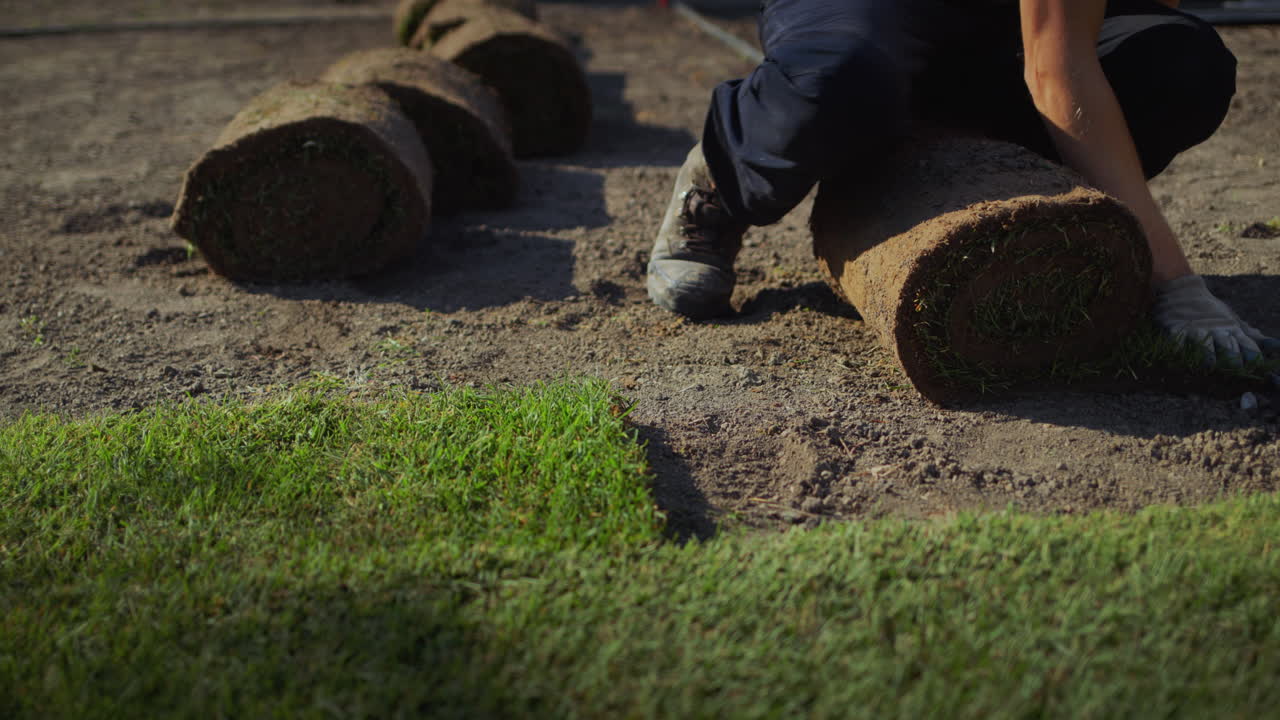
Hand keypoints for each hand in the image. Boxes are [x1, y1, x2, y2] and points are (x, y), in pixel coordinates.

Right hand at [1152, 274, 1279, 366]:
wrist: (1183, 292)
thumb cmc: (1212, 311)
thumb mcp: (1234, 321)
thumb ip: (1252, 336)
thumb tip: (1278, 346)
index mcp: (1231, 329)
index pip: (1246, 344)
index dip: (1253, 355)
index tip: (1257, 365)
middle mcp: (1216, 330)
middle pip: (1227, 345)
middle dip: (1233, 357)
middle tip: (1236, 368)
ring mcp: (1196, 329)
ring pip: (1204, 343)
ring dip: (1207, 354)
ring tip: (1209, 365)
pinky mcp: (1176, 329)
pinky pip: (1177, 339)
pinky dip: (1178, 347)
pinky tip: (1179, 355)